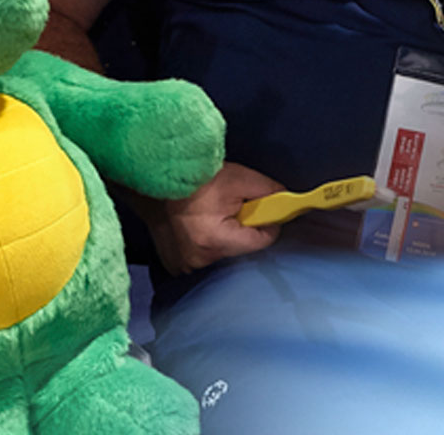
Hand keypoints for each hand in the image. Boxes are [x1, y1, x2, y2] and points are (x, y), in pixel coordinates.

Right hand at [142, 162, 284, 274]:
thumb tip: (288, 202)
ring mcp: (184, 267)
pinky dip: (205, 247)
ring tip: (212, 218)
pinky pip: (202, 260)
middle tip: (233, 211)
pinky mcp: (174, 266)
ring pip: (222, 257)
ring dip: (225, 241)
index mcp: (216, 240)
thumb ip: (269, 191)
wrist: (155, 181)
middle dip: (244, 232)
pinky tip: (198, 228)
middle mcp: (199, 260)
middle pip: (241, 251)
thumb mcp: (239, 178)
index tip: (262, 212)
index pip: (261, 242)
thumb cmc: (198, 179)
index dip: (268, 224)